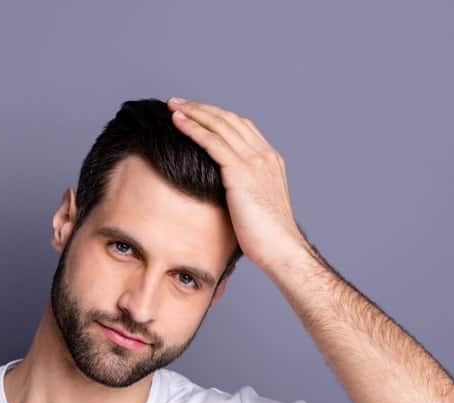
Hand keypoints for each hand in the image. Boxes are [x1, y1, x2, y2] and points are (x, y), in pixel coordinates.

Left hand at [166, 96, 310, 268]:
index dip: (216, 116)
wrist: (281, 250)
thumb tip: (223, 195)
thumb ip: (242, 191)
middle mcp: (264, 155)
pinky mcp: (241, 172)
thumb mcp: (254, 206)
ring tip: (173, 106)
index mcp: (270, 160)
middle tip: (178, 101)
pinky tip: (178, 122)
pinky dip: (193, 128)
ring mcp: (254, 161)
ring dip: (194, 112)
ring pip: (220, 125)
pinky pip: (213, 142)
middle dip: (202, 108)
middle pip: (229, 119)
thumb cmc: (267, 238)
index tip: (196, 112)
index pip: (241, 127)